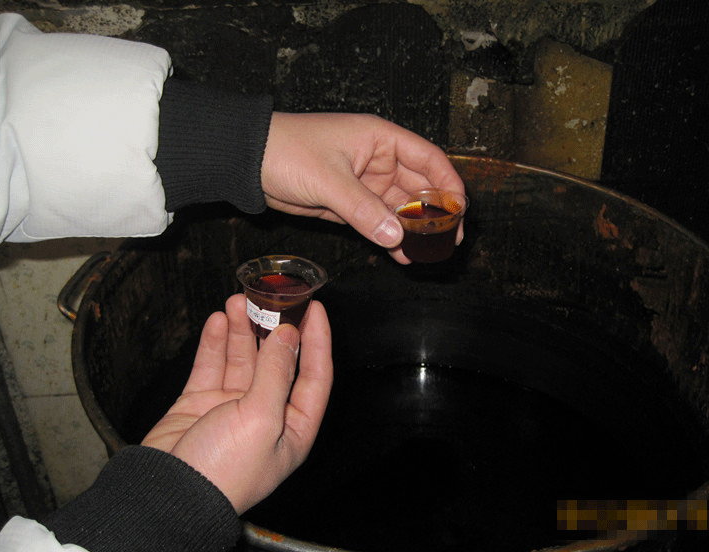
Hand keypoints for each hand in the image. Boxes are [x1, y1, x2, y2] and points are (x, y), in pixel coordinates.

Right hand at [141, 294, 332, 513]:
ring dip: (242, 330)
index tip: (314, 308)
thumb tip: (288, 336)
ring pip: (243, 359)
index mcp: (293, 428)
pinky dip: (215, 343)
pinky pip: (212, 366)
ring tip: (238, 302)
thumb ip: (277, 373)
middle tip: (268, 297)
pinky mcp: (200, 404)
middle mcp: (266, 416)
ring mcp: (232, 409)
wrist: (166, 495)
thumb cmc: (223, 472)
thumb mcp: (262, 419)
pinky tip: (218, 321)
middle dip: (273, 328)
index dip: (317, 340)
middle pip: (277, 362)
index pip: (315, 375)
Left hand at [260, 112, 465, 263]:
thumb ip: (364, 209)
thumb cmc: (286, 151)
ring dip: (413, 230)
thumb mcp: (329, 179)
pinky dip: (389, 238)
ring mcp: (364, 184)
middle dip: (435, 214)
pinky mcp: (348, 205)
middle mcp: (378, 160)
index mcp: (380, 139)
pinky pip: (377, 222)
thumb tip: (396, 236)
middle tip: (450, 240)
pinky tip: (401, 254)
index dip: (449, 183)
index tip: (461, 209)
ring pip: (399, 209)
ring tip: (429, 253)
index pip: (429, 159)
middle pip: (419, 188)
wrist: (247, 161)